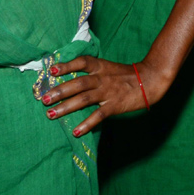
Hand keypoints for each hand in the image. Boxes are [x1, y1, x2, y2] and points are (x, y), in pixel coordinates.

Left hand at [39, 55, 169, 135]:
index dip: (67, 65)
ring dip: (66, 107)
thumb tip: (70, 78)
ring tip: (51, 114)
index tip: (52, 70)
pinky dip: (87, 124)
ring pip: (84, 99)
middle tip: (43, 99)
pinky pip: (98, 115)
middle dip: (60, 91)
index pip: (82, 62)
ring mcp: (108, 92)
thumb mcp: (108, 68)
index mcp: (100, 66)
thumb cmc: (126, 75)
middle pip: (78, 83)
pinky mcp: (115, 106)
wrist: (149, 80)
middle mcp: (102, 78)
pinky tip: (76, 132)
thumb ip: (92, 72)